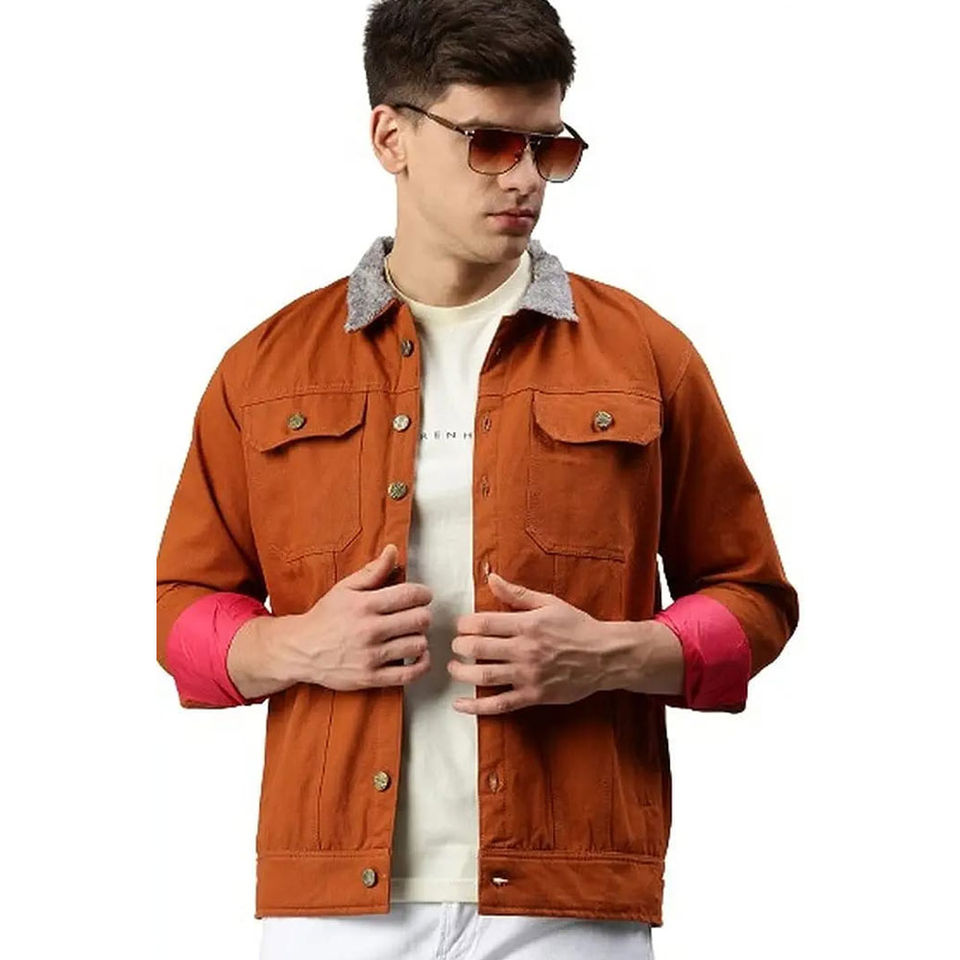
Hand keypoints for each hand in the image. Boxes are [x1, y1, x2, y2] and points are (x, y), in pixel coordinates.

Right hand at [233, 544, 434, 694]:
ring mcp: (371, 656)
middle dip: (423, 614)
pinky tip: (417, 655)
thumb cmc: (325, 617)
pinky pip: (410, 674)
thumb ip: (373, 571)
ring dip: (420, 638)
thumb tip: (393, 550)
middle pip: (419, 620)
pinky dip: (421, 663)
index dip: (424, 594)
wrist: (300, 650)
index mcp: (365, 605)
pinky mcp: (371, 678)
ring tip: (412, 634)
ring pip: (417, 645)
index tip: (423, 596)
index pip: (410, 595)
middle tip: (417, 615)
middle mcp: (370, 631)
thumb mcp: (345, 588)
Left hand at [447, 570, 607, 714]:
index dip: (465, 624)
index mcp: (528, 625)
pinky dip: (477, 706)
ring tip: (453, 667)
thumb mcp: (549, 603)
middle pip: (479, 649)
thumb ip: (517, 594)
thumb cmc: (577, 627)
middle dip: (459, 647)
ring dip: (462, 673)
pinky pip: (500, 704)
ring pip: (485, 676)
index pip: (484, 623)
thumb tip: (491, 579)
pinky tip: (460, 704)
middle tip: (455, 646)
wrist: (605, 656)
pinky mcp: (534, 696)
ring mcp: (529, 676)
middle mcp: (525, 650)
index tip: (460, 626)